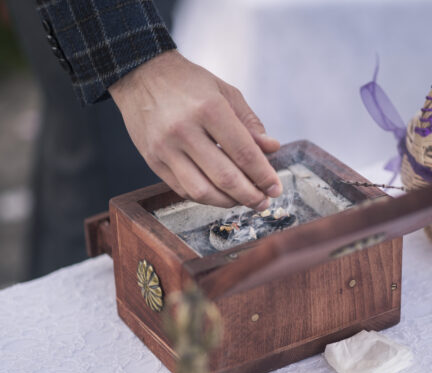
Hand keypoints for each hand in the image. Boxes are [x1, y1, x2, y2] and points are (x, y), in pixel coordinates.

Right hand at [109, 50, 282, 209]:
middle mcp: (184, 131)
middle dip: (250, 195)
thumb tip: (271, 149)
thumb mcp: (224, 91)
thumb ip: (250, 123)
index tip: (275, 188)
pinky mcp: (153, 161)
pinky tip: (218, 194)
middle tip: (263, 202)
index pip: (243, 152)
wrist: (140, 76)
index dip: (263, 175)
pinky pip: (183, 190)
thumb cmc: (187, 82)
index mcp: (208, 108)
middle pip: (224, 178)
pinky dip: (205, 197)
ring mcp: (165, 149)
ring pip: (202, 192)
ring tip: (242, 200)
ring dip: (227, 202)